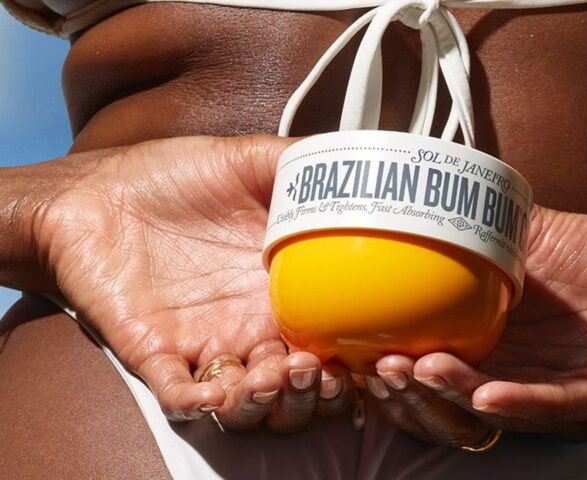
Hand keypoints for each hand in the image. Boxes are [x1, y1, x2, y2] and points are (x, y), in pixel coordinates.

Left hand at [29, 136, 352, 429]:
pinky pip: (182, 394)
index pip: (329, 336)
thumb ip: (299, 165)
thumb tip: (358, 163)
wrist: (93, 192)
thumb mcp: (244, 159)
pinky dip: (200, 403)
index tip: (366, 351)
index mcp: (280, 286)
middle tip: (311, 369)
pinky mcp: (157, 353)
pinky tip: (214, 390)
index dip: (350, 354)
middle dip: (310, 392)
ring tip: (268, 377)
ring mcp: (206, 342)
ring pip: (246, 401)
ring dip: (264, 402)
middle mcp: (250, 322)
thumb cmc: (169, 176)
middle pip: (295, 384)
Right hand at [365, 206, 586, 445]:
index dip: (401, 364)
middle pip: (456, 398)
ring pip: (496, 408)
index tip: (363, 348)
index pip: (438, 364)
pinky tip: (485, 391)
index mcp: (497, 343)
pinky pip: (556, 406)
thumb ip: (480, 224)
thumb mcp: (528, 235)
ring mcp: (560, 392)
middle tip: (385, 364)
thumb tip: (426, 191)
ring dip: (455, 394)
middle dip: (416, 388)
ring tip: (421, 370)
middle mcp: (521, 375)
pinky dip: (518, 402)